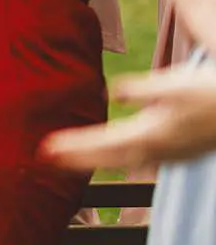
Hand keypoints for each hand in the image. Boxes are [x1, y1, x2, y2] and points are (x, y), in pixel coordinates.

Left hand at [41, 68, 215, 169]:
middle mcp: (159, 149)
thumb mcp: (176, 85)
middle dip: (77, 157)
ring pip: (125, 160)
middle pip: (109, 157)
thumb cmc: (212, 92)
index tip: (48, 147)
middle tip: (44, 156)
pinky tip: (116, 157)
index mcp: (153, 134)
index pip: (104, 143)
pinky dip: (121, 159)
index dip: (76, 146)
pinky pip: (142, 159)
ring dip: (95, 158)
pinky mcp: (182, 152)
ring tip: (67, 157)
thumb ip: (144, 89)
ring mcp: (171, 154)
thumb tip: (114, 93)